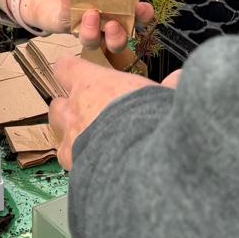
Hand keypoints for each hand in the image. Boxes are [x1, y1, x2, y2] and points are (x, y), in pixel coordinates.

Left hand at [19, 0, 153, 43]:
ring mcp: (86, 29)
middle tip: (113, 24)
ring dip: (92, 33)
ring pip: (92, 42)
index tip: (141, 7)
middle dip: (117, 37)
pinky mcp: (66, 25)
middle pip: (117, 42)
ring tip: (91, 14)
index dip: (143, 17)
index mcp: (122, 13)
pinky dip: (67, 8)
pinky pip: (66, 23)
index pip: (138, 20)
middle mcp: (106, 27)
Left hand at [50, 23, 174, 169]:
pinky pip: (70, 165)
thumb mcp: (162, 95)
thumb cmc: (147, 118)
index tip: (73, 71)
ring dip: (71, 139)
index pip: (66, 68)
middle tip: (85, 113)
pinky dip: (80, 165)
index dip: (69, 70)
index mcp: (91, 84)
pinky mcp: (75, 167)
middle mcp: (74, 110)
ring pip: (59, 137)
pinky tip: (95, 169)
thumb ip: (169, 86)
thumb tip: (181, 77)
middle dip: (67, 110)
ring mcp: (71, 140)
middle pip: (56, 105)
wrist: (140, 160)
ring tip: (89, 144)